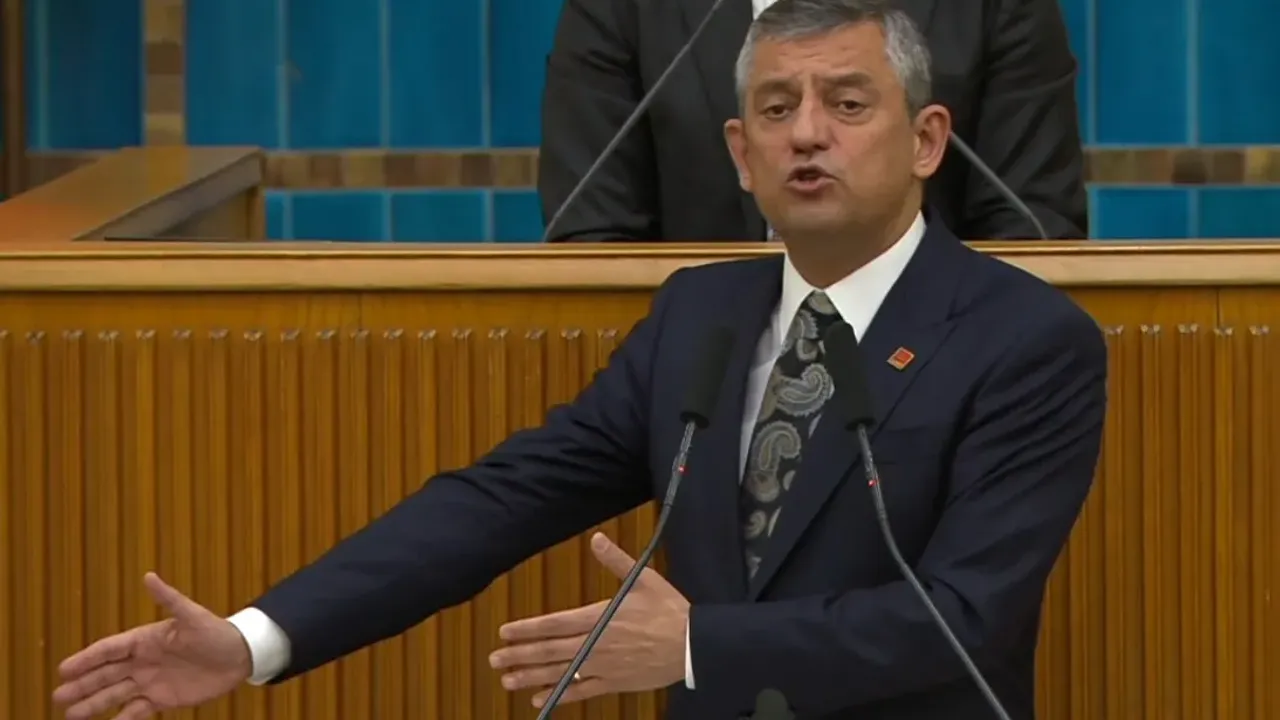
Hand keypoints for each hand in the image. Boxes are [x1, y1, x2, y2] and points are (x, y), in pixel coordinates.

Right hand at [52, 572, 251, 719]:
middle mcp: (142, 661)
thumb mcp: (192, 615)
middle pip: (105, 674)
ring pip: (115, 694)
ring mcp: (150, 681)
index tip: (63, 669)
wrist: (239, 656)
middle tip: (58, 697)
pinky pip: (136, 711)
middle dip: (81, 686)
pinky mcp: (162, 699)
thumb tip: (149, 576)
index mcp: (144, 640)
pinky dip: (122, 719)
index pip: (109, 650)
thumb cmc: (215, 631)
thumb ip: (169, 599)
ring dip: (93, 704)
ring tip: (70, 715)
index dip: (86, 659)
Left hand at [489, 532, 689, 707]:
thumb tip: (596, 539)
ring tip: (507, 680)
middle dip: (520, 655)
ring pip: (560, 674)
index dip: (527, 629)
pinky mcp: (614, 683)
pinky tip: (540, 700)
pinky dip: (560, 696)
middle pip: (551, 651)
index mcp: (600, 617)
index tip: (505, 632)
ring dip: (532, 677)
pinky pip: (582, 692)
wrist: (693, 646)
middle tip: (494, 660)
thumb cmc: (669, 610)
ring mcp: (603, 667)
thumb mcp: (644, 579)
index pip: (555, 624)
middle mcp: (596, 644)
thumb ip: (616, 561)